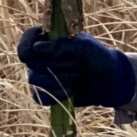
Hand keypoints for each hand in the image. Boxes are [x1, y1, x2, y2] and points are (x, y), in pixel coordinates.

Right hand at [16, 26, 135, 107]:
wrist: (109, 81)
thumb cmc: (98, 57)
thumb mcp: (85, 46)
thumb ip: (62, 45)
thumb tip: (37, 47)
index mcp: (50, 40)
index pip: (27, 39)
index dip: (28, 43)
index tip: (38, 46)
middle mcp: (42, 57)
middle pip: (31, 62)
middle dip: (56, 64)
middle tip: (76, 63)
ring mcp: (42, 76)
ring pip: (35, 79)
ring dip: (59, 79)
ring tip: (77, 76)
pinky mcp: (45, 93)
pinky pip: (39, 96)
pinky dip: (56, 94)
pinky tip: (70, 90)